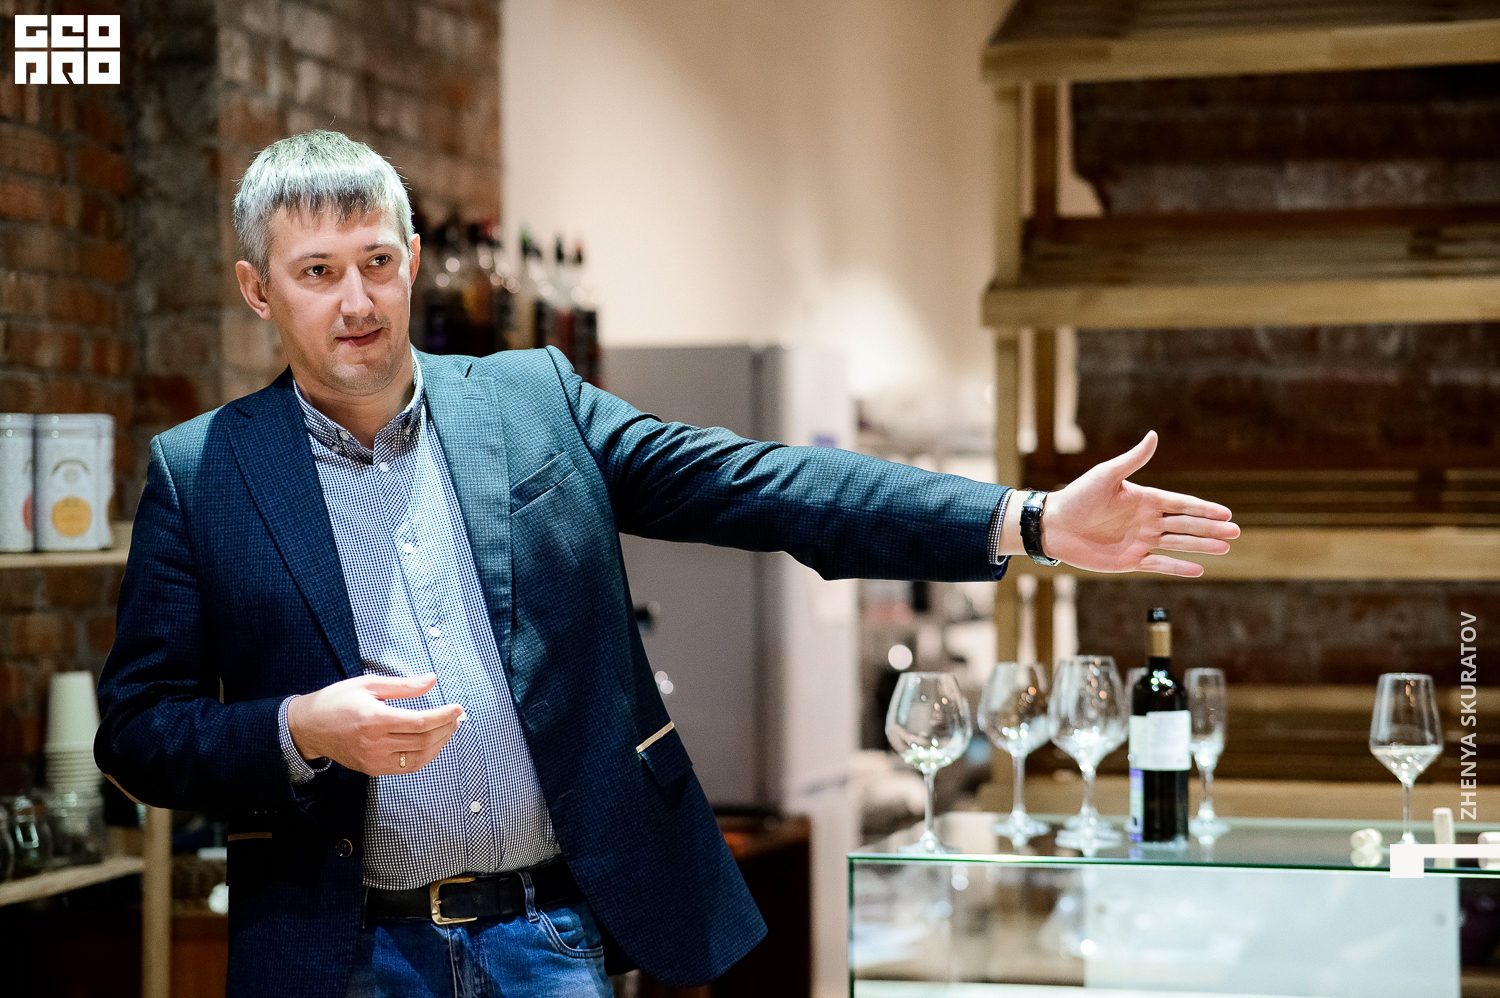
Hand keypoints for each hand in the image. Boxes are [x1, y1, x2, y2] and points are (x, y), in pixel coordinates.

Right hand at [286, 673, 464, 775]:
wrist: (309, 727)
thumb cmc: (337, 701)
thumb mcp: (369, 684)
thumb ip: (403, 686)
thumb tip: (431, 680)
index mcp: (375, 720)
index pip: (420, 722)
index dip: (444, 716)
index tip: (457, 708)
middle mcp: (375, 743)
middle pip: (423, 740)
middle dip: (445, 728)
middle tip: (456, 716)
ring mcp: (374, 760)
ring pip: (418, 757)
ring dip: (439, 743)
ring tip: (448, 728)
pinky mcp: (372, 768)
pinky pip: (406, 767)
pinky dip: (424, 756)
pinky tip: (431, 743)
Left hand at [1039, 431, 1239, 576]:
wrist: (1054, 525)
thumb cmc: (1078, 497)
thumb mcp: (1106, 475)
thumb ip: (1132, 459)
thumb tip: (1153, 435)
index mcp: (1144, 499)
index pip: (1181, 504)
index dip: (1204, 509)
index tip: (1226, 512)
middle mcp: (1147, 520)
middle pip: (1185, 525)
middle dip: (1211, 528)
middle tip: (1236, 532)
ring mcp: (1140, 541)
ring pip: (1178, 544)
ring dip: (1201, 546)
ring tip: (1225, 547)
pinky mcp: (1130, 560)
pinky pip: (1159, 565)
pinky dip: (1178, 568)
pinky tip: (1198, 569)